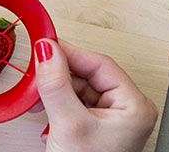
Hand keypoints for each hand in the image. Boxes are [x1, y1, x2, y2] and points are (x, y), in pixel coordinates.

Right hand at [34, 39, 157, 151]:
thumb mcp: (68, 123)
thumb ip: (56, 83)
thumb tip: (46, 50)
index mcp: (133, 105)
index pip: (99, 63)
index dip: (69, 53)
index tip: (43, 45)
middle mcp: (124, 108)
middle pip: (86, 73)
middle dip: (57, 74)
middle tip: (35, 72)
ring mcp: (108, 116)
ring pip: (75, 84)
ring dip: (52, 87)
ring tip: (36, 97)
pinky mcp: (91, 123)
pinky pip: (70, 98)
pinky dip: (53, 99)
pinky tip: (40, 106)